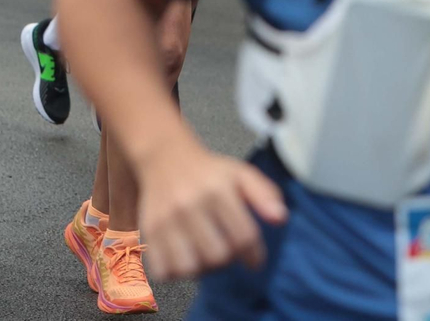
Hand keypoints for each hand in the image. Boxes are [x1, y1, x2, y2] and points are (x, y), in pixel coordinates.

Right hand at [137, 139, 288, 280]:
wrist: (164, 157)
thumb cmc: (209, 171)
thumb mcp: (240, 173)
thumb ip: (264, 193)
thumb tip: (281, 219)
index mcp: (217, 189)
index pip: (243, 236)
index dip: (254, 254)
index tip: (255, 259)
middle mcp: (189, 204)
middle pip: (217, 256)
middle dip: (228, 260)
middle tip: (227, 251)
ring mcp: (165, 219)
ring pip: (190, 268)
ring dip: (202, 269)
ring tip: (205, 257)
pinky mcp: (148, 230)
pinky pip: (163, 270)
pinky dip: (176, 273)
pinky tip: (184, 259)